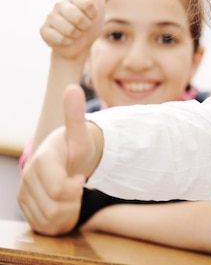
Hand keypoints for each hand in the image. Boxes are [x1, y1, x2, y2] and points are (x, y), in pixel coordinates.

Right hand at [18, 84, 101, 234]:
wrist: (66, 159)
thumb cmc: (76, 148)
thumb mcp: (80, 134)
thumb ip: (75, 115)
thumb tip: (73, 88)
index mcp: (41, 161)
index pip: (60, 189)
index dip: (76, 187)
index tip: (81, 177)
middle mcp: (28, 178)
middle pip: (55, 207)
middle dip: (73, 201)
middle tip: (77, 186)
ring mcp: (24, 195)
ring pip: (50, 220)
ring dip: (68, 211)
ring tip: (72, 195)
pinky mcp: (26, 208)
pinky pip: (46, 227)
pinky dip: (61, 221)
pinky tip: (66, 205)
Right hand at [39, 0, 104, 60]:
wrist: (80, 45)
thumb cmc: (90, 23)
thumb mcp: (98, 3)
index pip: (88, 3)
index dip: (93, 14)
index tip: (91, 15)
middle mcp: (59, 4)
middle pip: (77, 17)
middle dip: (85, 26)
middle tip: (83, 26)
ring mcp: (50, 17)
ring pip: (68, 29)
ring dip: (76, 35)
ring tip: (75, 33)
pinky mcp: (43, 31)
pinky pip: (58, 38)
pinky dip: (66, 42)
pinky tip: (65, 39)